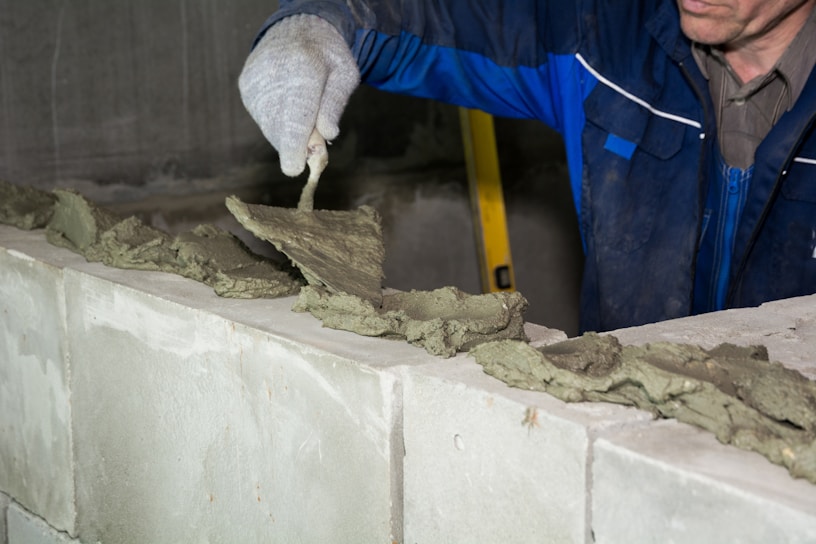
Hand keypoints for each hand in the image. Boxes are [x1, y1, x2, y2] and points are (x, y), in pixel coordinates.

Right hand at [238, 14, 359, 175]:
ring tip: (305, 120)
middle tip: (316, 147)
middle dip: (297, 144)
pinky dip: (277, 124)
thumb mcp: (345, 74)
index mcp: (303, 67)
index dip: (294, 143)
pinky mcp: (246, 86)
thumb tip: (328, 134)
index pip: (296, 112)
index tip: (294, 168)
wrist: (297, 29)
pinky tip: (289, 110)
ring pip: (269, 125)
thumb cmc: (328, 57)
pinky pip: (262, 118)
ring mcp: (255, 80)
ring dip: (288, 135)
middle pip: (281, 124)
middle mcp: (273, 72)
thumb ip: (336, 104)